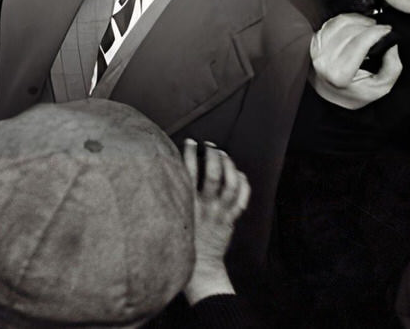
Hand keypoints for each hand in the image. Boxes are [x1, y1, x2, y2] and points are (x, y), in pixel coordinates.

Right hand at [183, 139, 248, 303]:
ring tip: (224, 155)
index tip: (190, 141)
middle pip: (213, 175)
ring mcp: (220, 213)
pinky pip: (242, 199)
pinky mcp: (230, 221)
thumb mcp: (171, 217)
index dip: (189, 153)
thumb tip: (167, 176)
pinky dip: (242, 184)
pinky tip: (238, 174)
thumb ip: (172, 198)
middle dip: (213, 156)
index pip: (188, 172)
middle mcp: (204, 206)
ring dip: (228, 166)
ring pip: (230, 184)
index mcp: (186, 204)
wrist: (200, 268)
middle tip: (210, 146)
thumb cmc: (181, 242)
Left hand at [310, 13, 402, 109]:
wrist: (329, 93)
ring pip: (339, 23)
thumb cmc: (355, 91)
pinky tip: (357, 25)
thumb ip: (392, 68)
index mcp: (339, 74)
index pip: (358, 44)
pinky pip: (331, 23)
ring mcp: (316, 50)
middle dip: (369, 26)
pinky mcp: (314, 41)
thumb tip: (392, 44)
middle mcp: (324, 61)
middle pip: (350, 32)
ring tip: (371, 26)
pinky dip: (347, 20)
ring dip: (359, 20)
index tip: (387, 30)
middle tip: (381, 30)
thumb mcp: (380, 88)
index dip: (375, 33)